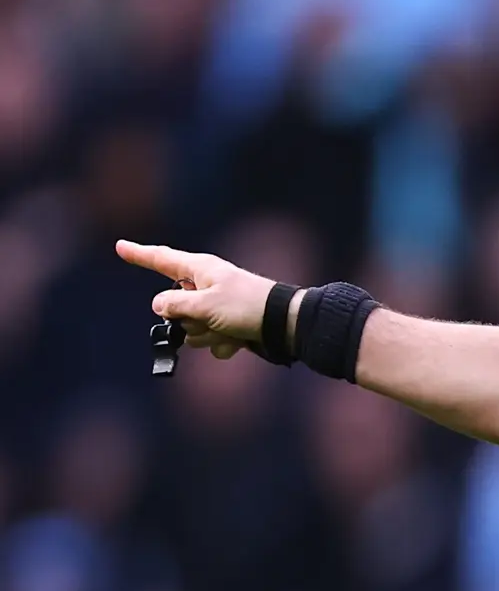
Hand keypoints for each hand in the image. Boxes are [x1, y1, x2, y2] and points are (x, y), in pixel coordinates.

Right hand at [115, 240, 276, 358]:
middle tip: (210, 320)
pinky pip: (212, 340)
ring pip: (192, 328)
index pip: (161, 259)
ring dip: (208, 335)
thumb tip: (158, 306)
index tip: (120, 246)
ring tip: (229, 330)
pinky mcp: (230, 325)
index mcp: (199, 269)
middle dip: (188, 321)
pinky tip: (238, 341)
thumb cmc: (247, 307)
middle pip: (175, 306)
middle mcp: (206, 285)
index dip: (139, 254)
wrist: (286, 325)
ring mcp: (217, 307)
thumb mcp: (205, 305)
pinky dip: (223, 344)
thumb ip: (175, 306)